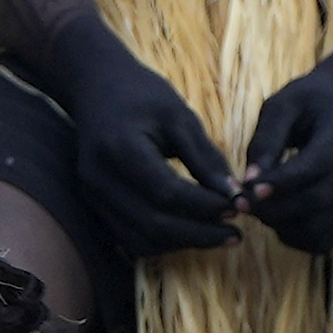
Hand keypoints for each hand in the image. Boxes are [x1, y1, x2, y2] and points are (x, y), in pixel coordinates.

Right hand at [54, 50, 241, 260]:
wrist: (96, 88)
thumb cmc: (142, 95)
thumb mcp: (180, 116)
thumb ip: (205, 158)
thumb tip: (235, 196)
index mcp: (119, 148)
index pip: (166, 192)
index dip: (205, 206)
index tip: (239, 207)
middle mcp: (99, 178)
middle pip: (152, 224)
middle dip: (199, 235)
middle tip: (236, 234)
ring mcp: (93, 196)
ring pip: (140, 240)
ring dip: (183, 244)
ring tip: (218, 235)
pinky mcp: (95, 206)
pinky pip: (130, 238)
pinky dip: (163, 242)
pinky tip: (191, 232)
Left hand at [230, 55, 332, 258]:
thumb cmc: (309, 102)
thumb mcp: (282, 105)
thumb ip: (265, 141)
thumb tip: (249, 182)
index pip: (315, 166)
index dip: (280, 183)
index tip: (247, 189)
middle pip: (318, 201)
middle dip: (275, 209)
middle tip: (243, 204)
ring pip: (321, 227)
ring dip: (283, 226)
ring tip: (259, 209)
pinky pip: (325, 239)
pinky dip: (296, 237)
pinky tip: (278, 219)